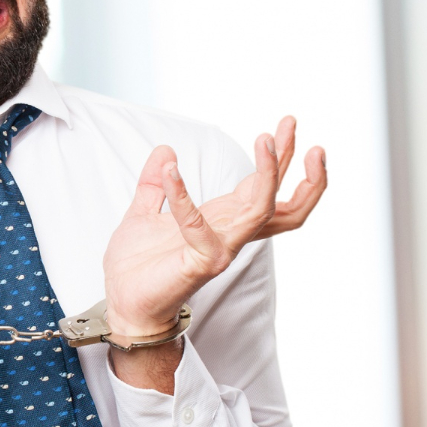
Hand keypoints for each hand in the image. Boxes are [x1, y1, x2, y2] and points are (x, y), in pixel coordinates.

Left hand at [103, 117, 326, 337]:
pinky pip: (199, 225)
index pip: (267, 190)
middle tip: (296, 131)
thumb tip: (165, 150)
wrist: (122, 302)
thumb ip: (154, 183)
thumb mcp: (143, 212)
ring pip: (262, 210)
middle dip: (304, 172)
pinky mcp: (202, 262)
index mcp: (224, 221)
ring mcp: (222, 249)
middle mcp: (232, 234)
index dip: (283, 158)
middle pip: (288, 207)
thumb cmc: (138, 267)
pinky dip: (182, 197)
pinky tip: (169, 171)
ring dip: (268, 173)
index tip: (286, 124)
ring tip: (264, 140)